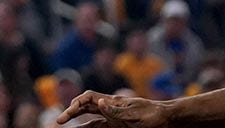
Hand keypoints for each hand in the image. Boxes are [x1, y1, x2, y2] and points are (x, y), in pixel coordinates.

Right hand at [57, 92, 171, 126]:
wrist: (166, 119)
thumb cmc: (152, 115)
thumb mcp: (135, 114)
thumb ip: (116, 110)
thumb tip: (99, 102)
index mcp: (112, 102)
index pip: (89, 99)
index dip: (77, 103)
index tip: (69, 113)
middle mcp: (110, 109)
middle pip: (85, 109)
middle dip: (71, 113)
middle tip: (58, 122)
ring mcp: (113, 118)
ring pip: (90, 120)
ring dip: (78, 124)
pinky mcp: (118, 127)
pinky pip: (99, 127)